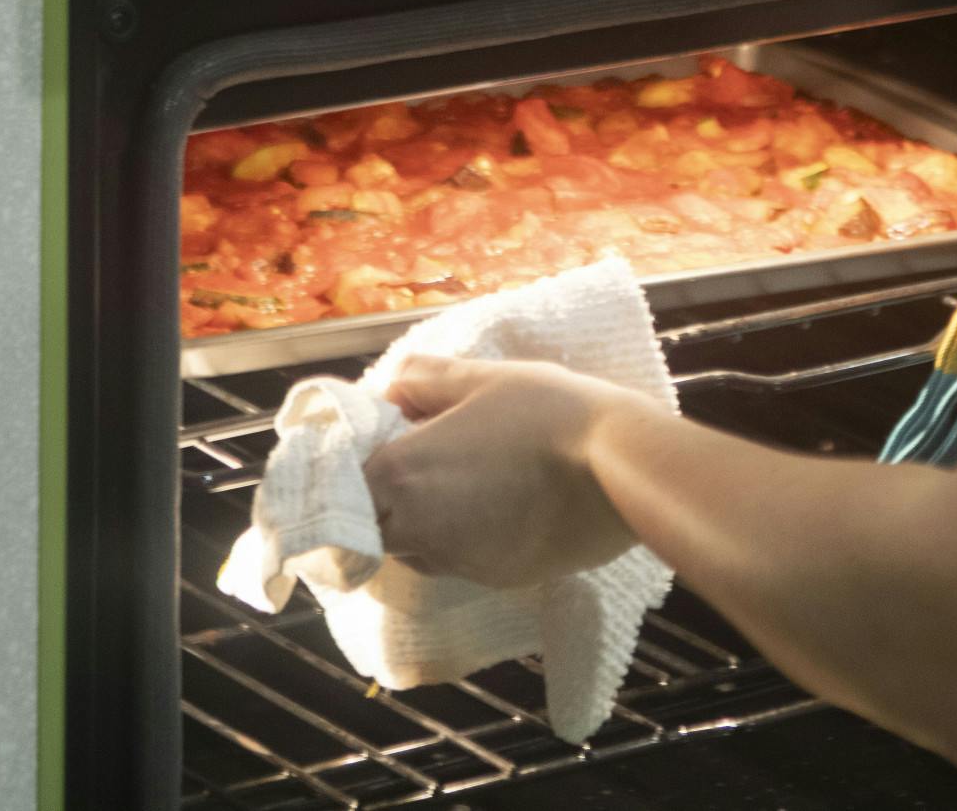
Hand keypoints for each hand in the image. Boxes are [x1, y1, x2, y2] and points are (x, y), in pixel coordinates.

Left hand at [363, 355, 649, 588]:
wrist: (621, 471)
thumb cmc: (550, 414)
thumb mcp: (484, 377)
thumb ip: (424, 379)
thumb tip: (393, 390)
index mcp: (398, 474)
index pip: (336, 486)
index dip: (349, 464)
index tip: (379, 441)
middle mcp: (415, 529)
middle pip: (367, 525)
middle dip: (381, 498)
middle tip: (420, 460)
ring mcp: (456, 561)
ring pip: (411, 548)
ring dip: (418, 520)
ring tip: (463, 482)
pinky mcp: (495, 580)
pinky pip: (457, 560)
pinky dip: (462, 537)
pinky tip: (500, 506)